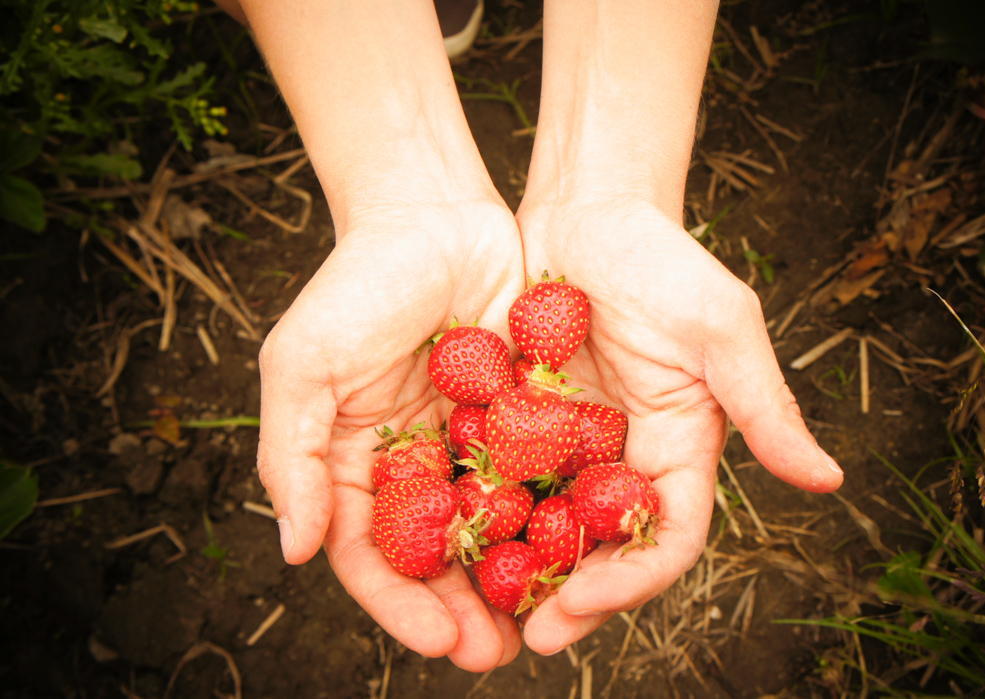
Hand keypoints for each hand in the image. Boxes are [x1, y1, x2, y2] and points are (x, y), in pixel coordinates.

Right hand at [257, 196, 525, 671]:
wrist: (433, 216)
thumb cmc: (355, 287)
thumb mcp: (302, 365)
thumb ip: (289, 457)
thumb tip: (291, 552)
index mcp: (357, 470)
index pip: (374, 557)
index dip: (403, 606)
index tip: (441, 641)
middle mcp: (417, 470)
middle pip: (440, 561)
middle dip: (466, 612)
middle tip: (499, 655)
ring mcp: (475, 449)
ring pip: (497, 532)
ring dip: (517, 581)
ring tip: (548, 623)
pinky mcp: (527, 422)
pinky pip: (546, 479)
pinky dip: (558, 516)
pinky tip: (584, 549)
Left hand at [515, 196, 843, 653]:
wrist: (587, 210)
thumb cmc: (663, 260)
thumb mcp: (720, 327)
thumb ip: (766, 405)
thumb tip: (828, 481)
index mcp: (679, 449)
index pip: (666, 537)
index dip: (631, 580)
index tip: (582, 606)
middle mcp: (625, 457)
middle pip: (602, 549)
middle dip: (570, 597)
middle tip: (526, 636)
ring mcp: (570, 444)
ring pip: (547, 525)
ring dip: (520, 571)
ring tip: (479, 610)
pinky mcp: (520, 421)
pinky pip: (497, 478)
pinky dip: (479, 512)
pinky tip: (442, 537)